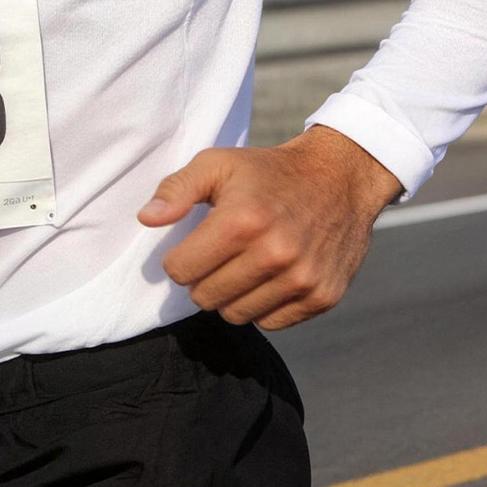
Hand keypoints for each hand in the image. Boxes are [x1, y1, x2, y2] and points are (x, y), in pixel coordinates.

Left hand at [137, 126, 402, 330]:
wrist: (339, 178)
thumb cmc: (267, 172)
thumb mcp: (218, 164)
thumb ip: (177, 190)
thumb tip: (146, 219)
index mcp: (242, 220)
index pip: (181, 270)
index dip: (179, 259)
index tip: (192, 245)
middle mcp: (274, 253)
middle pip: (206, 298)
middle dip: (202, 279)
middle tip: (217, 256)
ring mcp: (302, 279)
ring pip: (237, 315)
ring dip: (231, 295)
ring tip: (242, 265)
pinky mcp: (323, 297)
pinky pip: (271, 323)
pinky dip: (263, 305)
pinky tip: (269, 276)